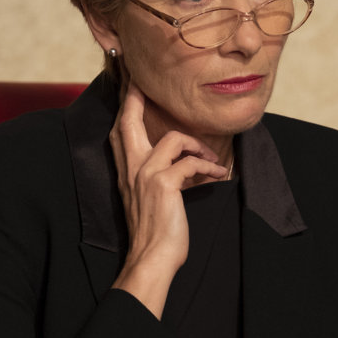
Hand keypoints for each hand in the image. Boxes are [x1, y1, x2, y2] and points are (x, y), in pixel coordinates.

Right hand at [109, 81, 227, 316]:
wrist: (151, 258)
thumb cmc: (155, 230)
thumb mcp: (148, 196)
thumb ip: (155, 173)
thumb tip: (182, 157)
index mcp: (126, 170)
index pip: (120, 129)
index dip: (126, 104)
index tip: (133, 81)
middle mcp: (131, 168)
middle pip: (129, 120)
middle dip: (138, 96)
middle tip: (144, 79)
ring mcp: (146, 175)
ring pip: (173, 139)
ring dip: (199, 146)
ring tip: (212, 160)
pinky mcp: (164, 184)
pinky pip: (191, 162)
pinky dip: (208, 167)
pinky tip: (217, 176)